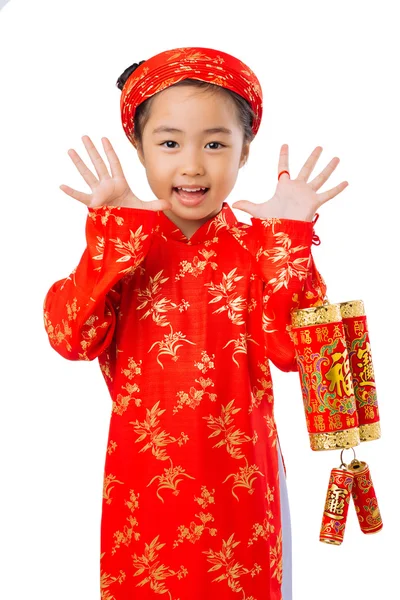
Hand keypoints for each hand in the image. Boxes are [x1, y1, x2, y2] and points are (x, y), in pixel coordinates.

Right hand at [59, 135, 171, 210]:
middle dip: (92, 151)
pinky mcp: (94, 203)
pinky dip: (72, 192)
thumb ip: (155, 204)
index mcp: (119, 183)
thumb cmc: (131, 216)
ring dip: (79, 163)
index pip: (114, 163)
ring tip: (71, 150)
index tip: (104, 138)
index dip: (110, 151)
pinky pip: (81, 196)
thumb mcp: (144, 208)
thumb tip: (170, 204)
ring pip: (88, 174)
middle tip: (84, 137)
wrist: (122, 228)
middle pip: (98, 164)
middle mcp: (107, 185)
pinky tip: (62, 185)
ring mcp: (99, 193)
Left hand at [232, 144, 348, 220]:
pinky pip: (328, 194)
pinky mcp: (315, 202)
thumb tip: (232, 203)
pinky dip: (337, 189)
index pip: (283, 168)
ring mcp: (307, 194)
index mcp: (284, 187)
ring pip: (320, 177)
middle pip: (306, 169)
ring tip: (336, 158)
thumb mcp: (258, 210)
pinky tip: (346, 182)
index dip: (284, 156)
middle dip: (312, 158)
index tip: (285, 145)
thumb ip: (247, 205)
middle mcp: (298, 188)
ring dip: (328, 168)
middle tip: (319, 147)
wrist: (284, 231)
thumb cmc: (272, 221)